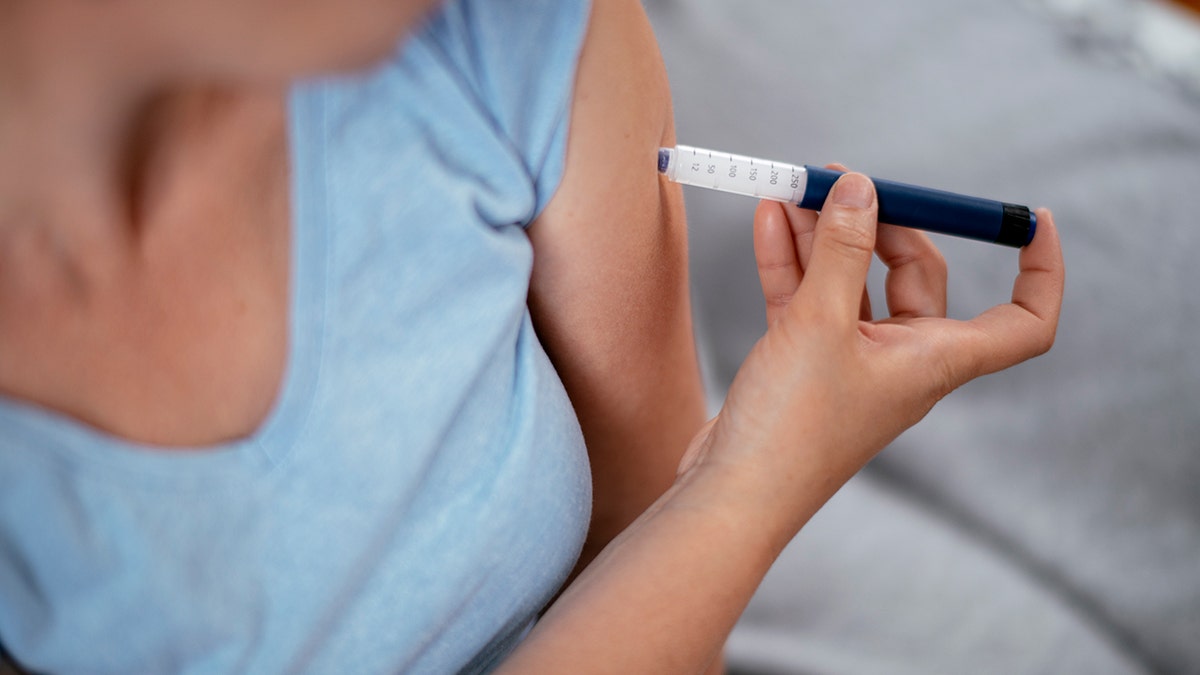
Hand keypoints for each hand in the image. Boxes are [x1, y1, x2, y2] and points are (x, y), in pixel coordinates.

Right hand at [679, 170, 1063, 541]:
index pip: (1022, 320)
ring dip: (824, 236)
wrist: (730, 493)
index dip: (1040, 270)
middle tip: (842, 181)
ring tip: (794, 188)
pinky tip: (772, 220)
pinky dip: (793, 261)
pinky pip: (808, 299)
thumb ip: (842, 250)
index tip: (1030, 219)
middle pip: (916, 277)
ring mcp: (850, 362)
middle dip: (882, 223)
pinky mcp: (804, 364)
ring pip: (851, 283)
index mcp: (935, 361)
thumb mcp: (820, 325)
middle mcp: (901, 361)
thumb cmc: (791, 430)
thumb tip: (862, 188)